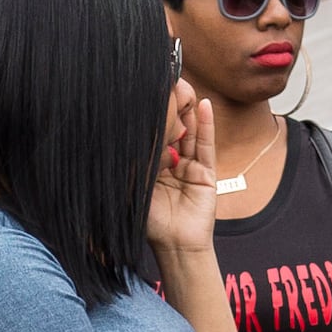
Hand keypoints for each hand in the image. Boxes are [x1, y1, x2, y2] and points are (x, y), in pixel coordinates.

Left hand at [148, 83, 218, 259]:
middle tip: (164, 84)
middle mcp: (169, 164)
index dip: (149, 118)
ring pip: (189, 133)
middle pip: (171, 130)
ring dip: (187, 111)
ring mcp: (189, 167)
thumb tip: (126, 137)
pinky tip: (203, 106)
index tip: (142, 95)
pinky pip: (206, 145)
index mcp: (150, 168)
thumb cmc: (151, 224)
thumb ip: (135, 164)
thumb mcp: (135, 189)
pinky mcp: (206, 172)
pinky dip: (205, 125)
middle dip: (169, 109)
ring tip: (183, 88)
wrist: (175, 246)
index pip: (150, 136)